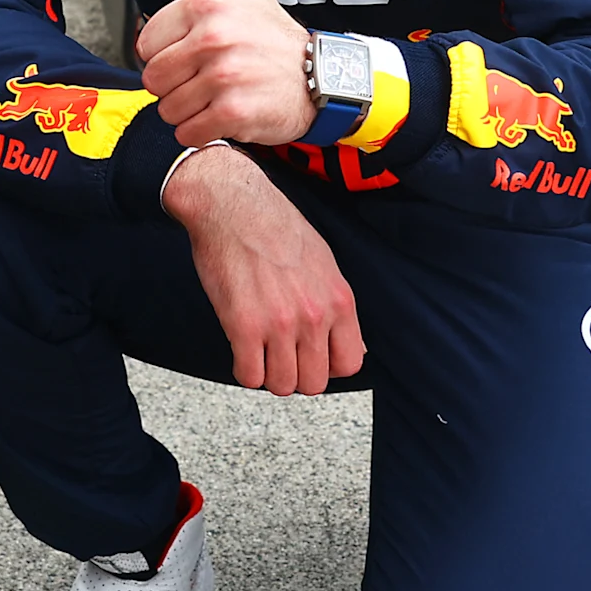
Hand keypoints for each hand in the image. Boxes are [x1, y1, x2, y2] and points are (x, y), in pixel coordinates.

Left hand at [135, 0, 314, 147]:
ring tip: (219, 94)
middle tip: (208, 78)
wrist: (321, 77)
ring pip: (167, 108)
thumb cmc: (272, 31)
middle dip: (175, 84)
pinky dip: (201, 131)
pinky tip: (226, 115)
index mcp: (205, 5)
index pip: (146, 44)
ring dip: (188, 110)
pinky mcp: (233, 114)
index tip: (197, 52)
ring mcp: (223, 77)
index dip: (168, 53)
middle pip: (153, 78)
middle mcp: (212, 39)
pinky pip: (188, 132)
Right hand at [166, 146, 365, 394]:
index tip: (311, 357)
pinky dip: (244, 370)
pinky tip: (241, 349)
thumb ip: (338, 309)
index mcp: (339, 300)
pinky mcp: (243, 326)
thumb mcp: (325, 264)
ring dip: (269, 374)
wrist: (233, 205)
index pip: (349, 363)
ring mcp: (280, 324)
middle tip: (281, 354)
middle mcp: (314, 315)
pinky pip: (249, 377)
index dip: (328, 367)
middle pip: (314, 382)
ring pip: (281, 385)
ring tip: (260, 351)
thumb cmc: (276, 228)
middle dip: (296, 374)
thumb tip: (356, 349)